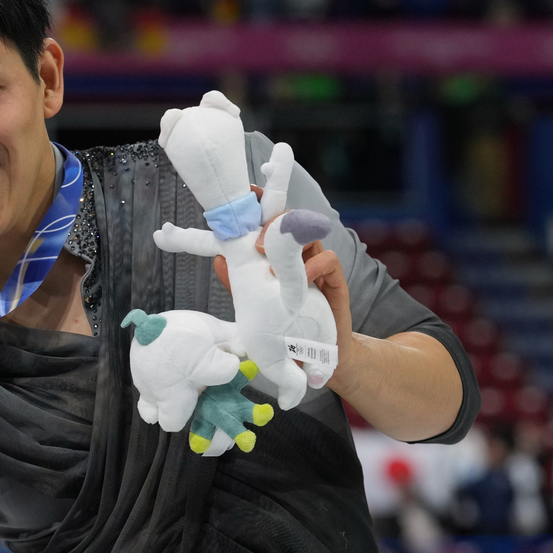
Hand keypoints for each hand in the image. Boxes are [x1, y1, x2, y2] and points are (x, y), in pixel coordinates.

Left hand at [212, 204, 354, 380]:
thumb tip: (219, 259)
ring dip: (289, 237)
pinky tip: (302, 278)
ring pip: (308, 233)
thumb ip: (239, 284)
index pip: (267, 226)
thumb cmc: (283, 330)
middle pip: (287, 221)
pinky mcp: (333, 281)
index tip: (248, 192)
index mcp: (274, 259)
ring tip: (270, 256)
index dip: (259, 207)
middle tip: (255, 235)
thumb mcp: (255, 306)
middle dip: (271, 218)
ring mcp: (315, 266)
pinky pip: (328, 258)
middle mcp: (295, 257)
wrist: (314, 359)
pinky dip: (314, 264)